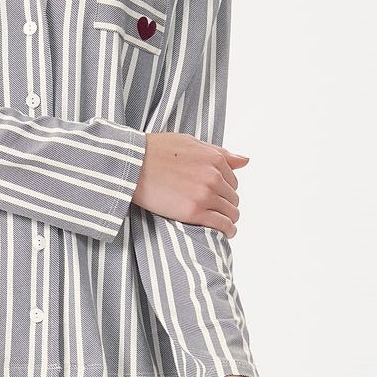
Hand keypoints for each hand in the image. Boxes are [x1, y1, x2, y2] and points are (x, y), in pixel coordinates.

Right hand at [133, 132, 248, 234]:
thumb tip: (245, 160)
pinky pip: (221, 225)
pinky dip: (228, 230)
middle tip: (215, 211)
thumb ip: (219, 153)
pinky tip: (226, 233)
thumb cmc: (155, 151)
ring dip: (229, 219)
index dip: (225, 190)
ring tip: (223, 225)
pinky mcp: (194, 211)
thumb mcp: (190, 143)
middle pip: (232, 198)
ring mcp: (205, 194)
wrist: (132, 164)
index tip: (216, 197)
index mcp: (215, 159)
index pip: (233, 181)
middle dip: (226, 205)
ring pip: (231, 213)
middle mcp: (214, 176)